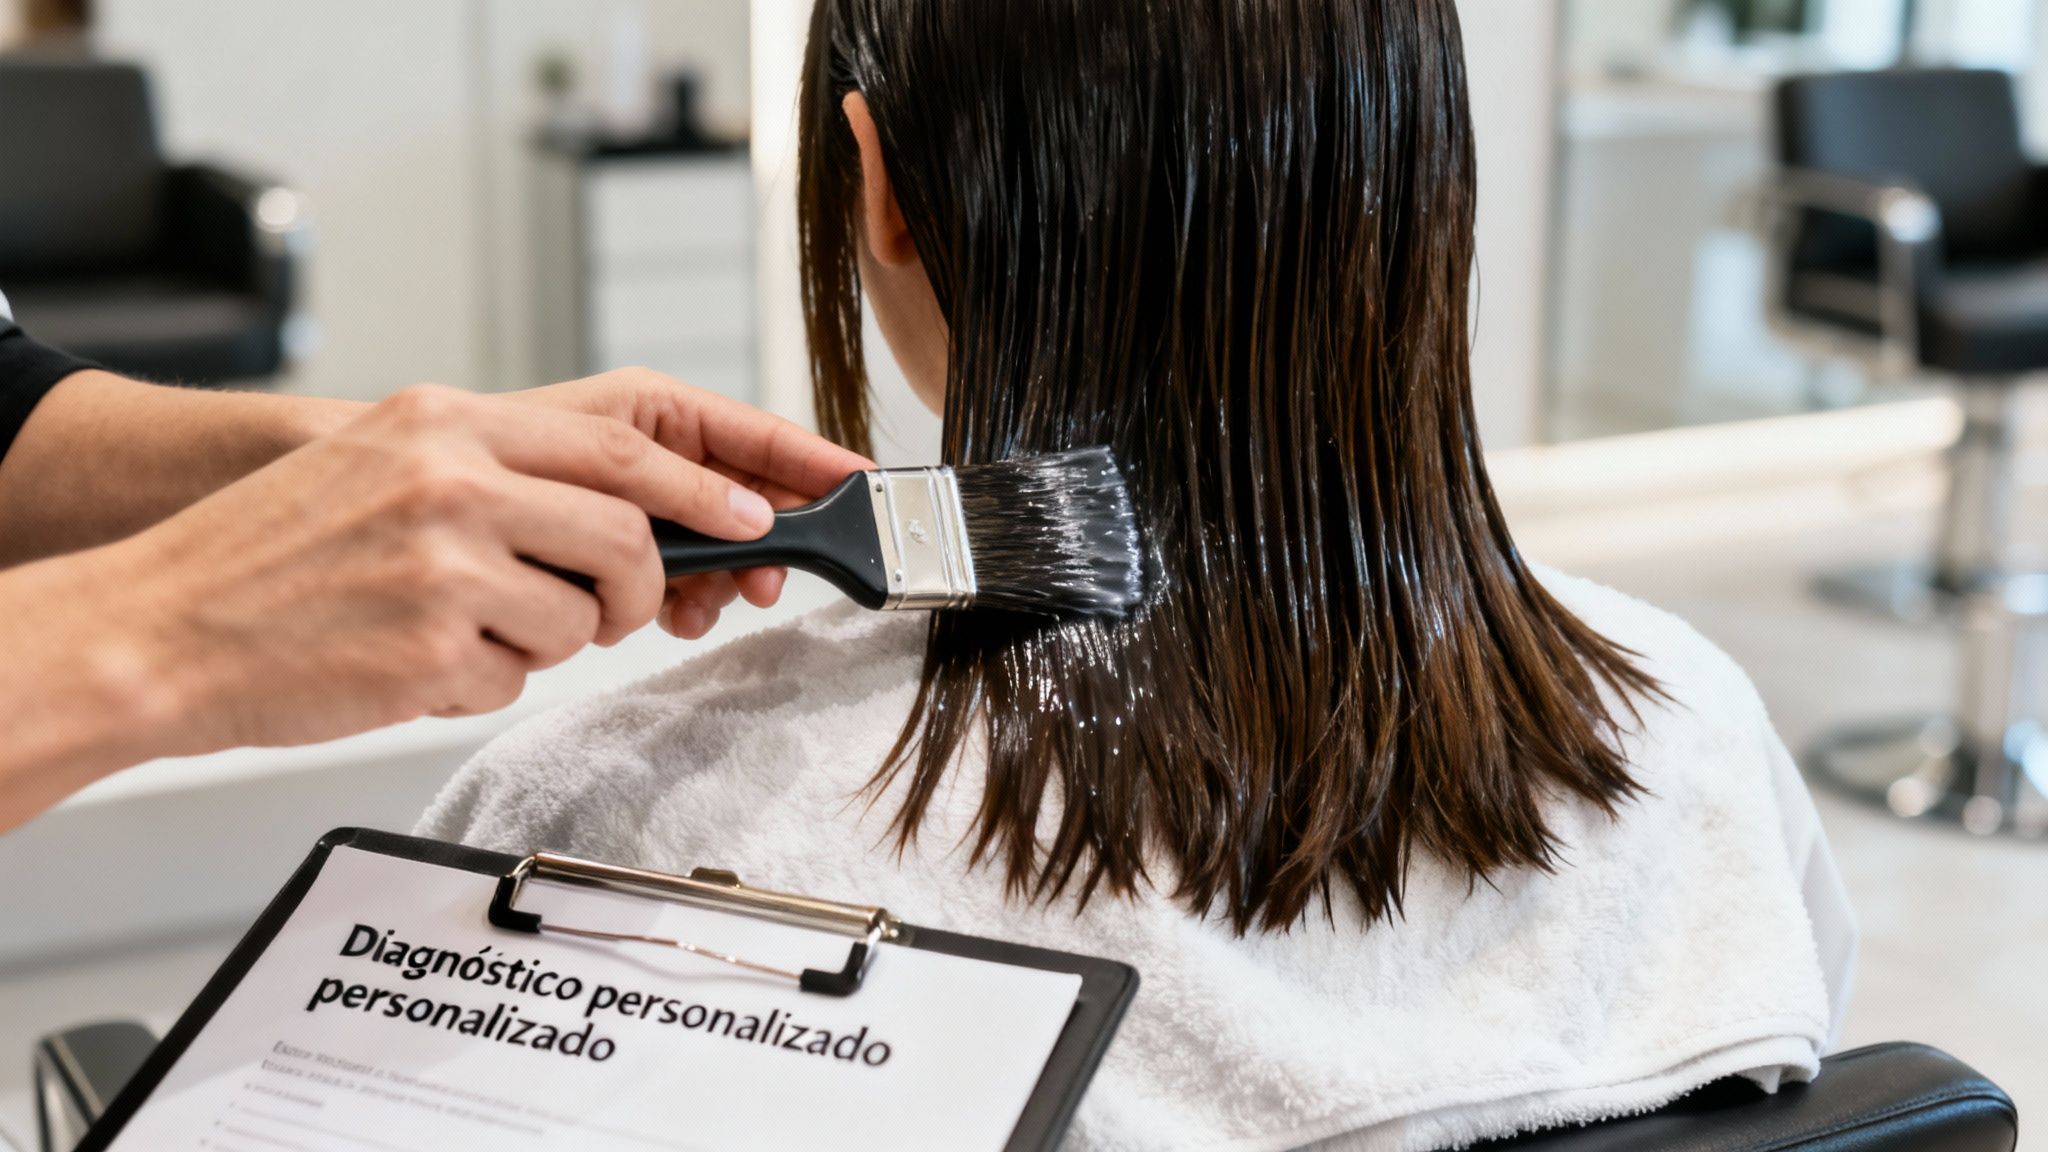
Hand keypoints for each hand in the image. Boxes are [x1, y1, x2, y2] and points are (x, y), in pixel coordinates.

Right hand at [76, 377, 869, 753]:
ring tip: (468, 627)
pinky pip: (521, 673)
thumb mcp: (390, 464)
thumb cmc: (281, 554)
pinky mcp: (434, 646)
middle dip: (649, 579)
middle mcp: (454, 478)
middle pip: (629, 529)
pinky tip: (418, 660)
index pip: (628, 440)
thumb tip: (639, 513)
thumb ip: (508, 472)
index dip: (714, 481)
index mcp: (449, 421)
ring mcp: (445, 563)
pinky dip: (488, 678)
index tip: (767, 512)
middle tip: (631, 602)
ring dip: (553, 637)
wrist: (162, 627)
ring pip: (585, 613)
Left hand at [502, 369, 875, 637]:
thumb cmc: (485, 455)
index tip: (867, 488)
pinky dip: (685, 600)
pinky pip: (682, 577)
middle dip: (765, 543)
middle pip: (751, 499)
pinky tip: (669, 615)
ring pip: (721, 547)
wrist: (407, 508)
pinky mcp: (621, 551)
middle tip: (763, 587)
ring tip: (694, 608)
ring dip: (718, 582)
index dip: (818, 463)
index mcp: (658, 412)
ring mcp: (642, 506)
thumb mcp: (599, 455)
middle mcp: (657, 456)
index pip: (762, 435)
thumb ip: (681, 482)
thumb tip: (757, 517)